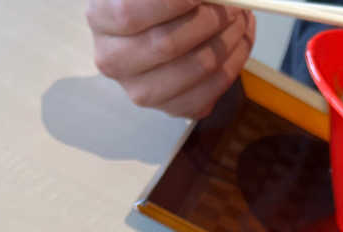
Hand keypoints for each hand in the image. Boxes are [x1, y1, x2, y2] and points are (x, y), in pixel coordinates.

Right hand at [87, 0, 254, 118]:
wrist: (155, 25)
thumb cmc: (155, 0)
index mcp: (101, 19)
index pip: (130, 13)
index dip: (171, 2)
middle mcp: (114, 61)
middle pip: (167, 44)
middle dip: (210, 20)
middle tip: (233, 4)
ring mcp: (141, 91)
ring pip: (195, 68)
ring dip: (228, 41)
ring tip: (241, 18)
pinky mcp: (170, 108)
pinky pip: (210, 93)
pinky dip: (234, 64)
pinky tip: (240, 41)